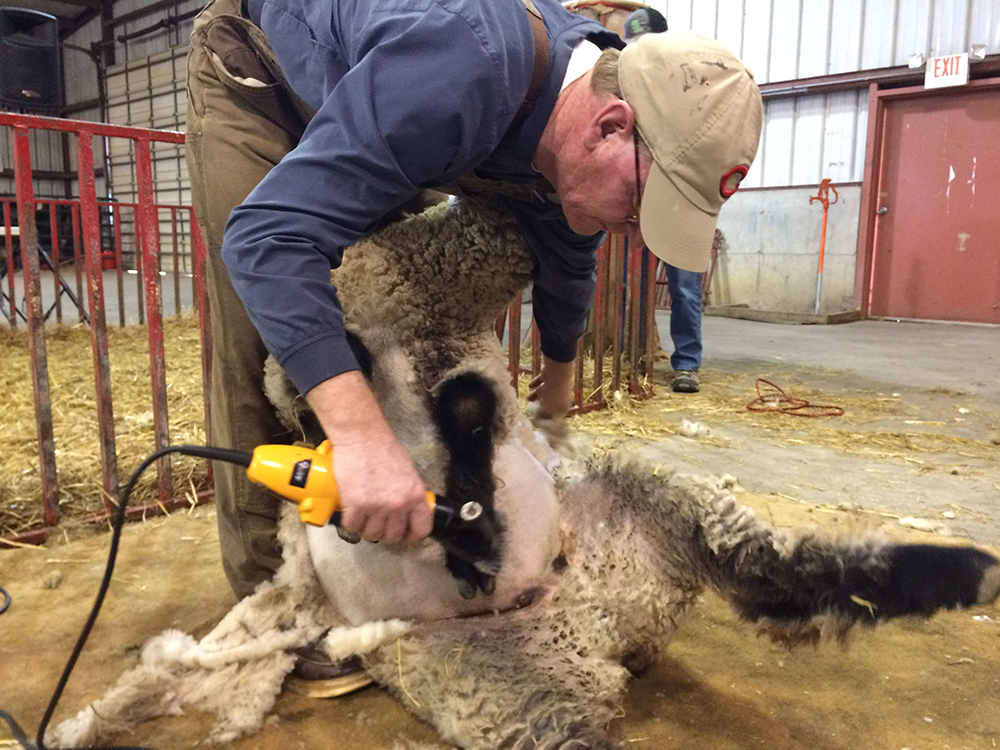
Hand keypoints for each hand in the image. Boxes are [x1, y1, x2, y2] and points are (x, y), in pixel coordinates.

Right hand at [306, 372, 432, 544]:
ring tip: (364, 518)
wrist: (363, 438)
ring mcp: (377, 507)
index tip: (405, 537)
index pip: (421, 529)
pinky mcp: (356, 506)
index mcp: (416, 496)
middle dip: (386, 533)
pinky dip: (351, 522)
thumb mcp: (408, 473)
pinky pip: (353, 526)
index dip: (412, 537)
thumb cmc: (384, 449)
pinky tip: (351, 513)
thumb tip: (408, 511)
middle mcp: (399, 504)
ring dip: (367, 529)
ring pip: (373, 534)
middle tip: (378, 525)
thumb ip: (410, 494)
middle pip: (394, 535)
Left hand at [527, 355, 574, 418]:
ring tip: (528, 397)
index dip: (546, 417)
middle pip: (548, 401)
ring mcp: (555, 385)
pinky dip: (535, 383)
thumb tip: (537, 419)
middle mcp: (560, 396)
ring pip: (544, 391)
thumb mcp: (546, 410)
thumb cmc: (552, 395)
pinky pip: (541, 381)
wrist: (556, 374)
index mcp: (562, 406)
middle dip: (539, 404)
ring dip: (535, 394)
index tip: (537, 418)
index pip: (554, 414)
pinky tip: (529, 385)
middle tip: (531, 407)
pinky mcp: (549, 376)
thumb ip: (542, 415)